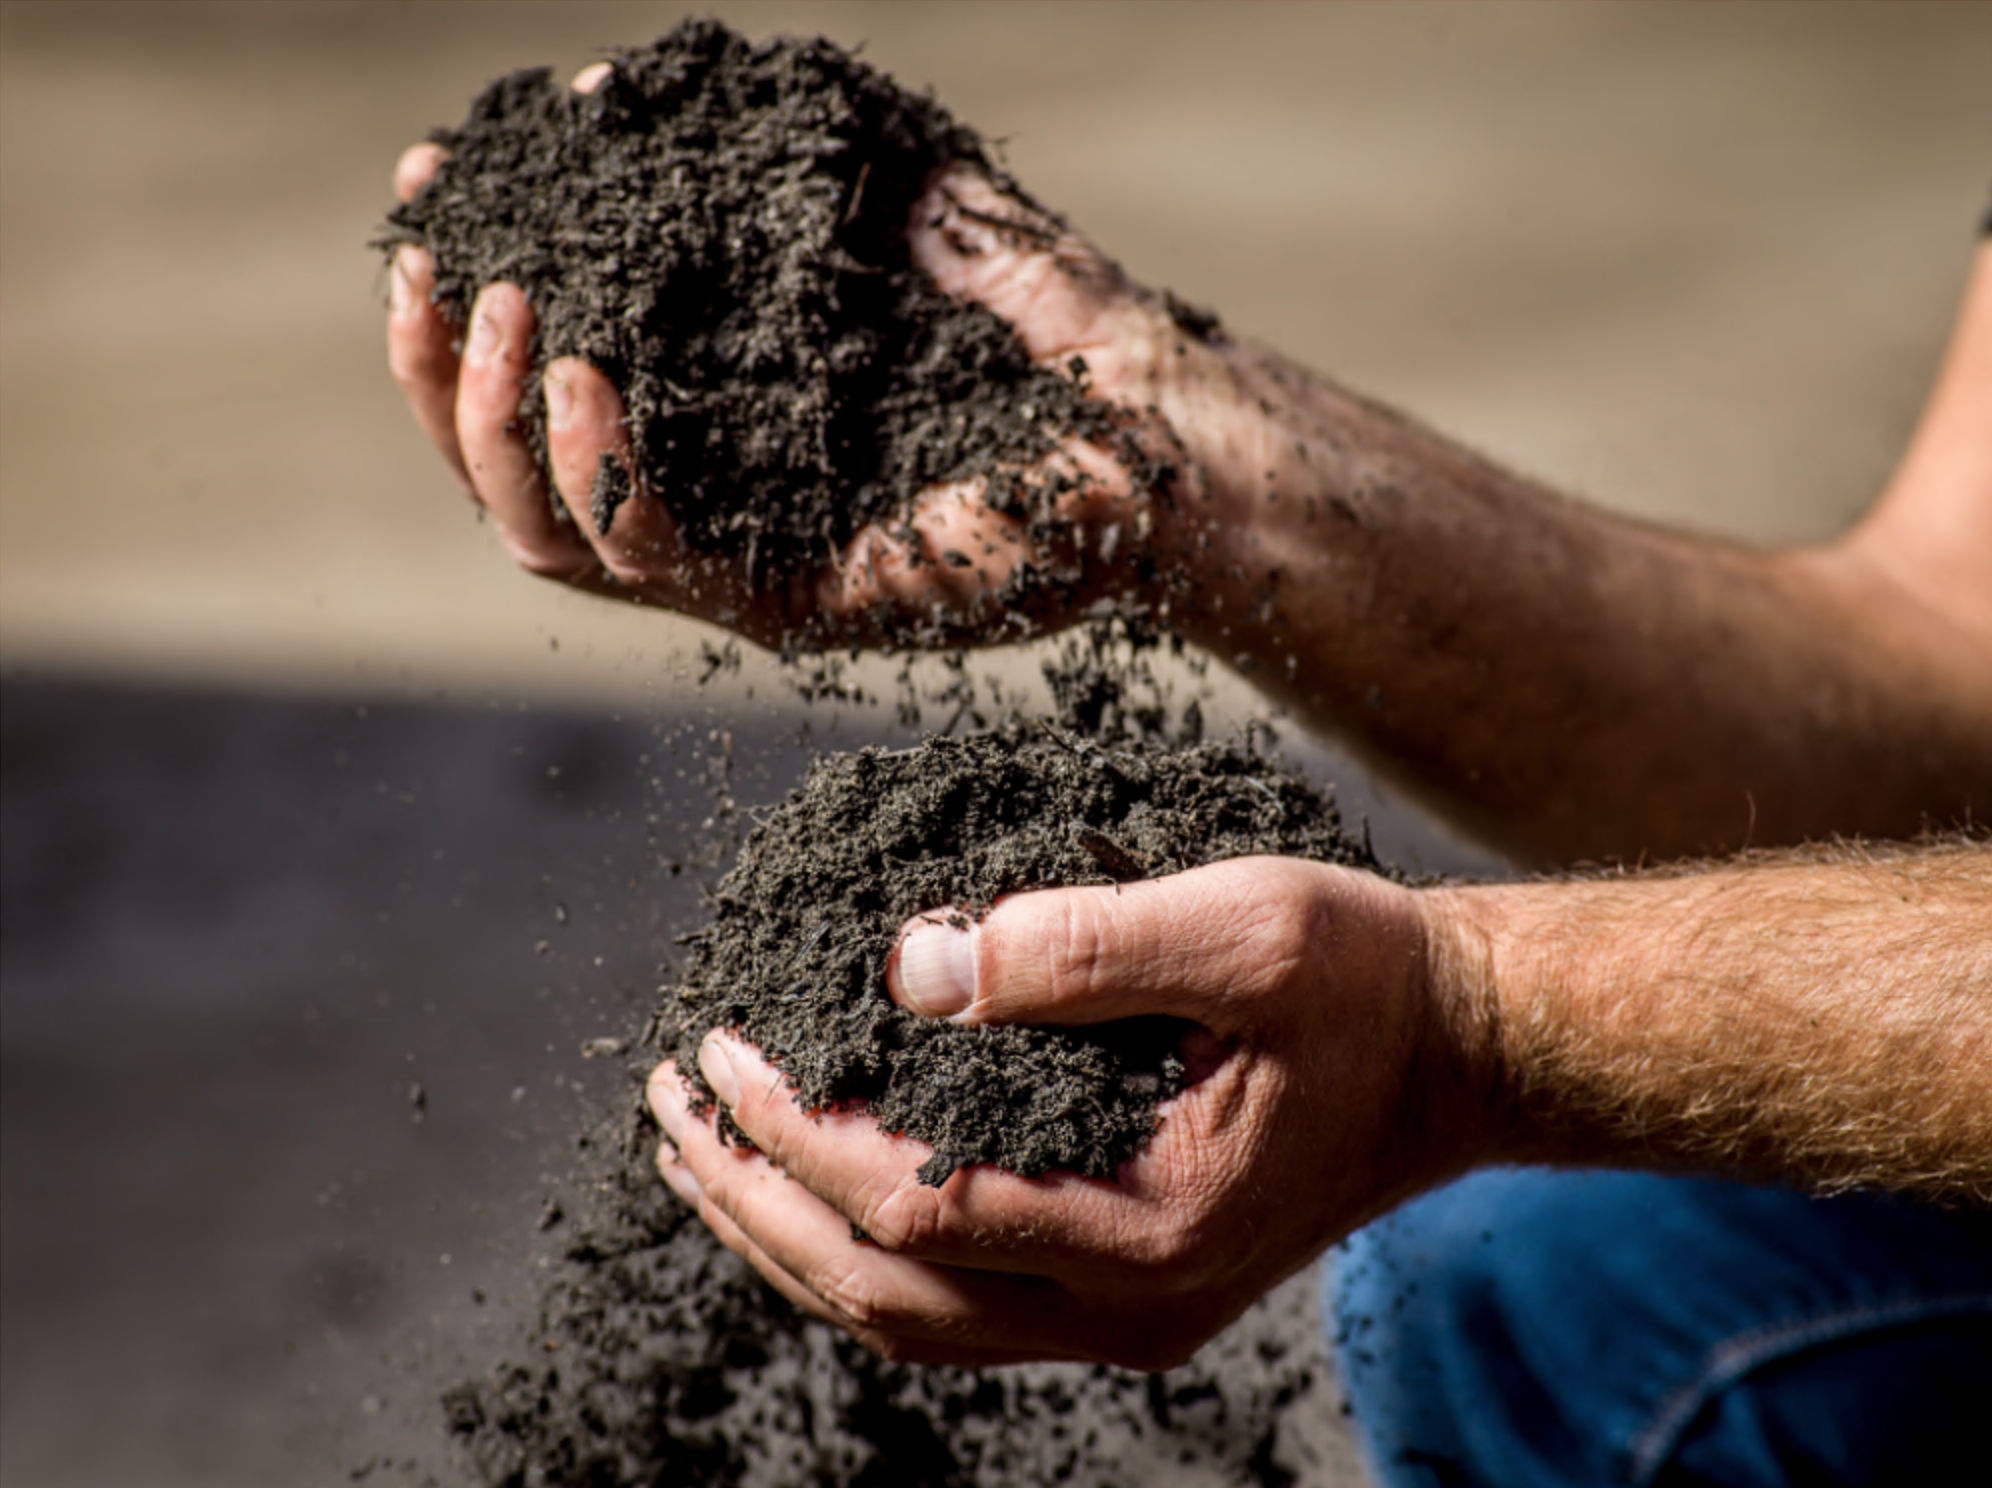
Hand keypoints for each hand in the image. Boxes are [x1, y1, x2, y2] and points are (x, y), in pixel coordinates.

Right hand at [384, 66, 1217, 647]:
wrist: (1154, 417)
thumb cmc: (1037, 313)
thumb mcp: (879, 195)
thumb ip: (756, 158)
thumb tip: (611, 91)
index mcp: (705, 417)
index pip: (533, 379)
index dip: (457, 295)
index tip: (427, 198)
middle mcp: (706, 498)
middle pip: (503, 470)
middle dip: (440, 369)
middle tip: (444, 264)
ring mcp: (741, 561)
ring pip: (543, 528)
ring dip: (493, 419)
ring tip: (508, 308)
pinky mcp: (788, 608)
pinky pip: (648, 561)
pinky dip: (597, 470)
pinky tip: (587, 371)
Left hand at [644, 857, 1500, 1368]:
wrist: (1454, 1053)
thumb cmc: (1363, 983)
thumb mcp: (1247, 927)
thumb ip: (1083, 943)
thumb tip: (912, 964)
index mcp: (1149, 1229)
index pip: (915, 1204)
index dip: (797, 1131)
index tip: (719, 1045)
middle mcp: (1128, 1307)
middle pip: (884, 1293)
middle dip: (755, 1200)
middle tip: (669, 1107)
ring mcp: (1124, 1317)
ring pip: (908, 1319)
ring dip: (789, 1240)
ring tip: (701, 1157)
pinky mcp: (1123, 1292)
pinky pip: (954, 1305)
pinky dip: (861, 1252)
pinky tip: (813, 1190)